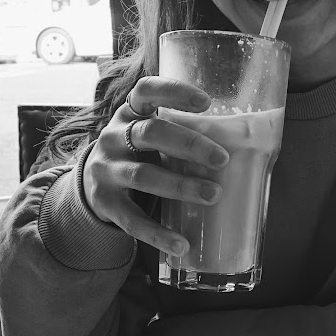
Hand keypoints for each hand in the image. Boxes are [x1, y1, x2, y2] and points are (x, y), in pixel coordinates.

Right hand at [81, 76, 228, 254]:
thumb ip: (180, 131)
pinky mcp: (104, 204)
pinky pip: (132, 220)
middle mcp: (113, 136)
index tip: (206, 101)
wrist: (90, 184)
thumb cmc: (138, 152)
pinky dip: (158, 234)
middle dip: (190, 145)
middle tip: (223, 159)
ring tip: (214, 195)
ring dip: (181, 186)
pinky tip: (182, 244)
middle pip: (151, 133)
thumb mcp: (150, 133)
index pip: (147, 91)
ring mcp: (106, 170)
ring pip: (144, 176)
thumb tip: (245, 141)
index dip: (174, 92)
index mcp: (130, 112)